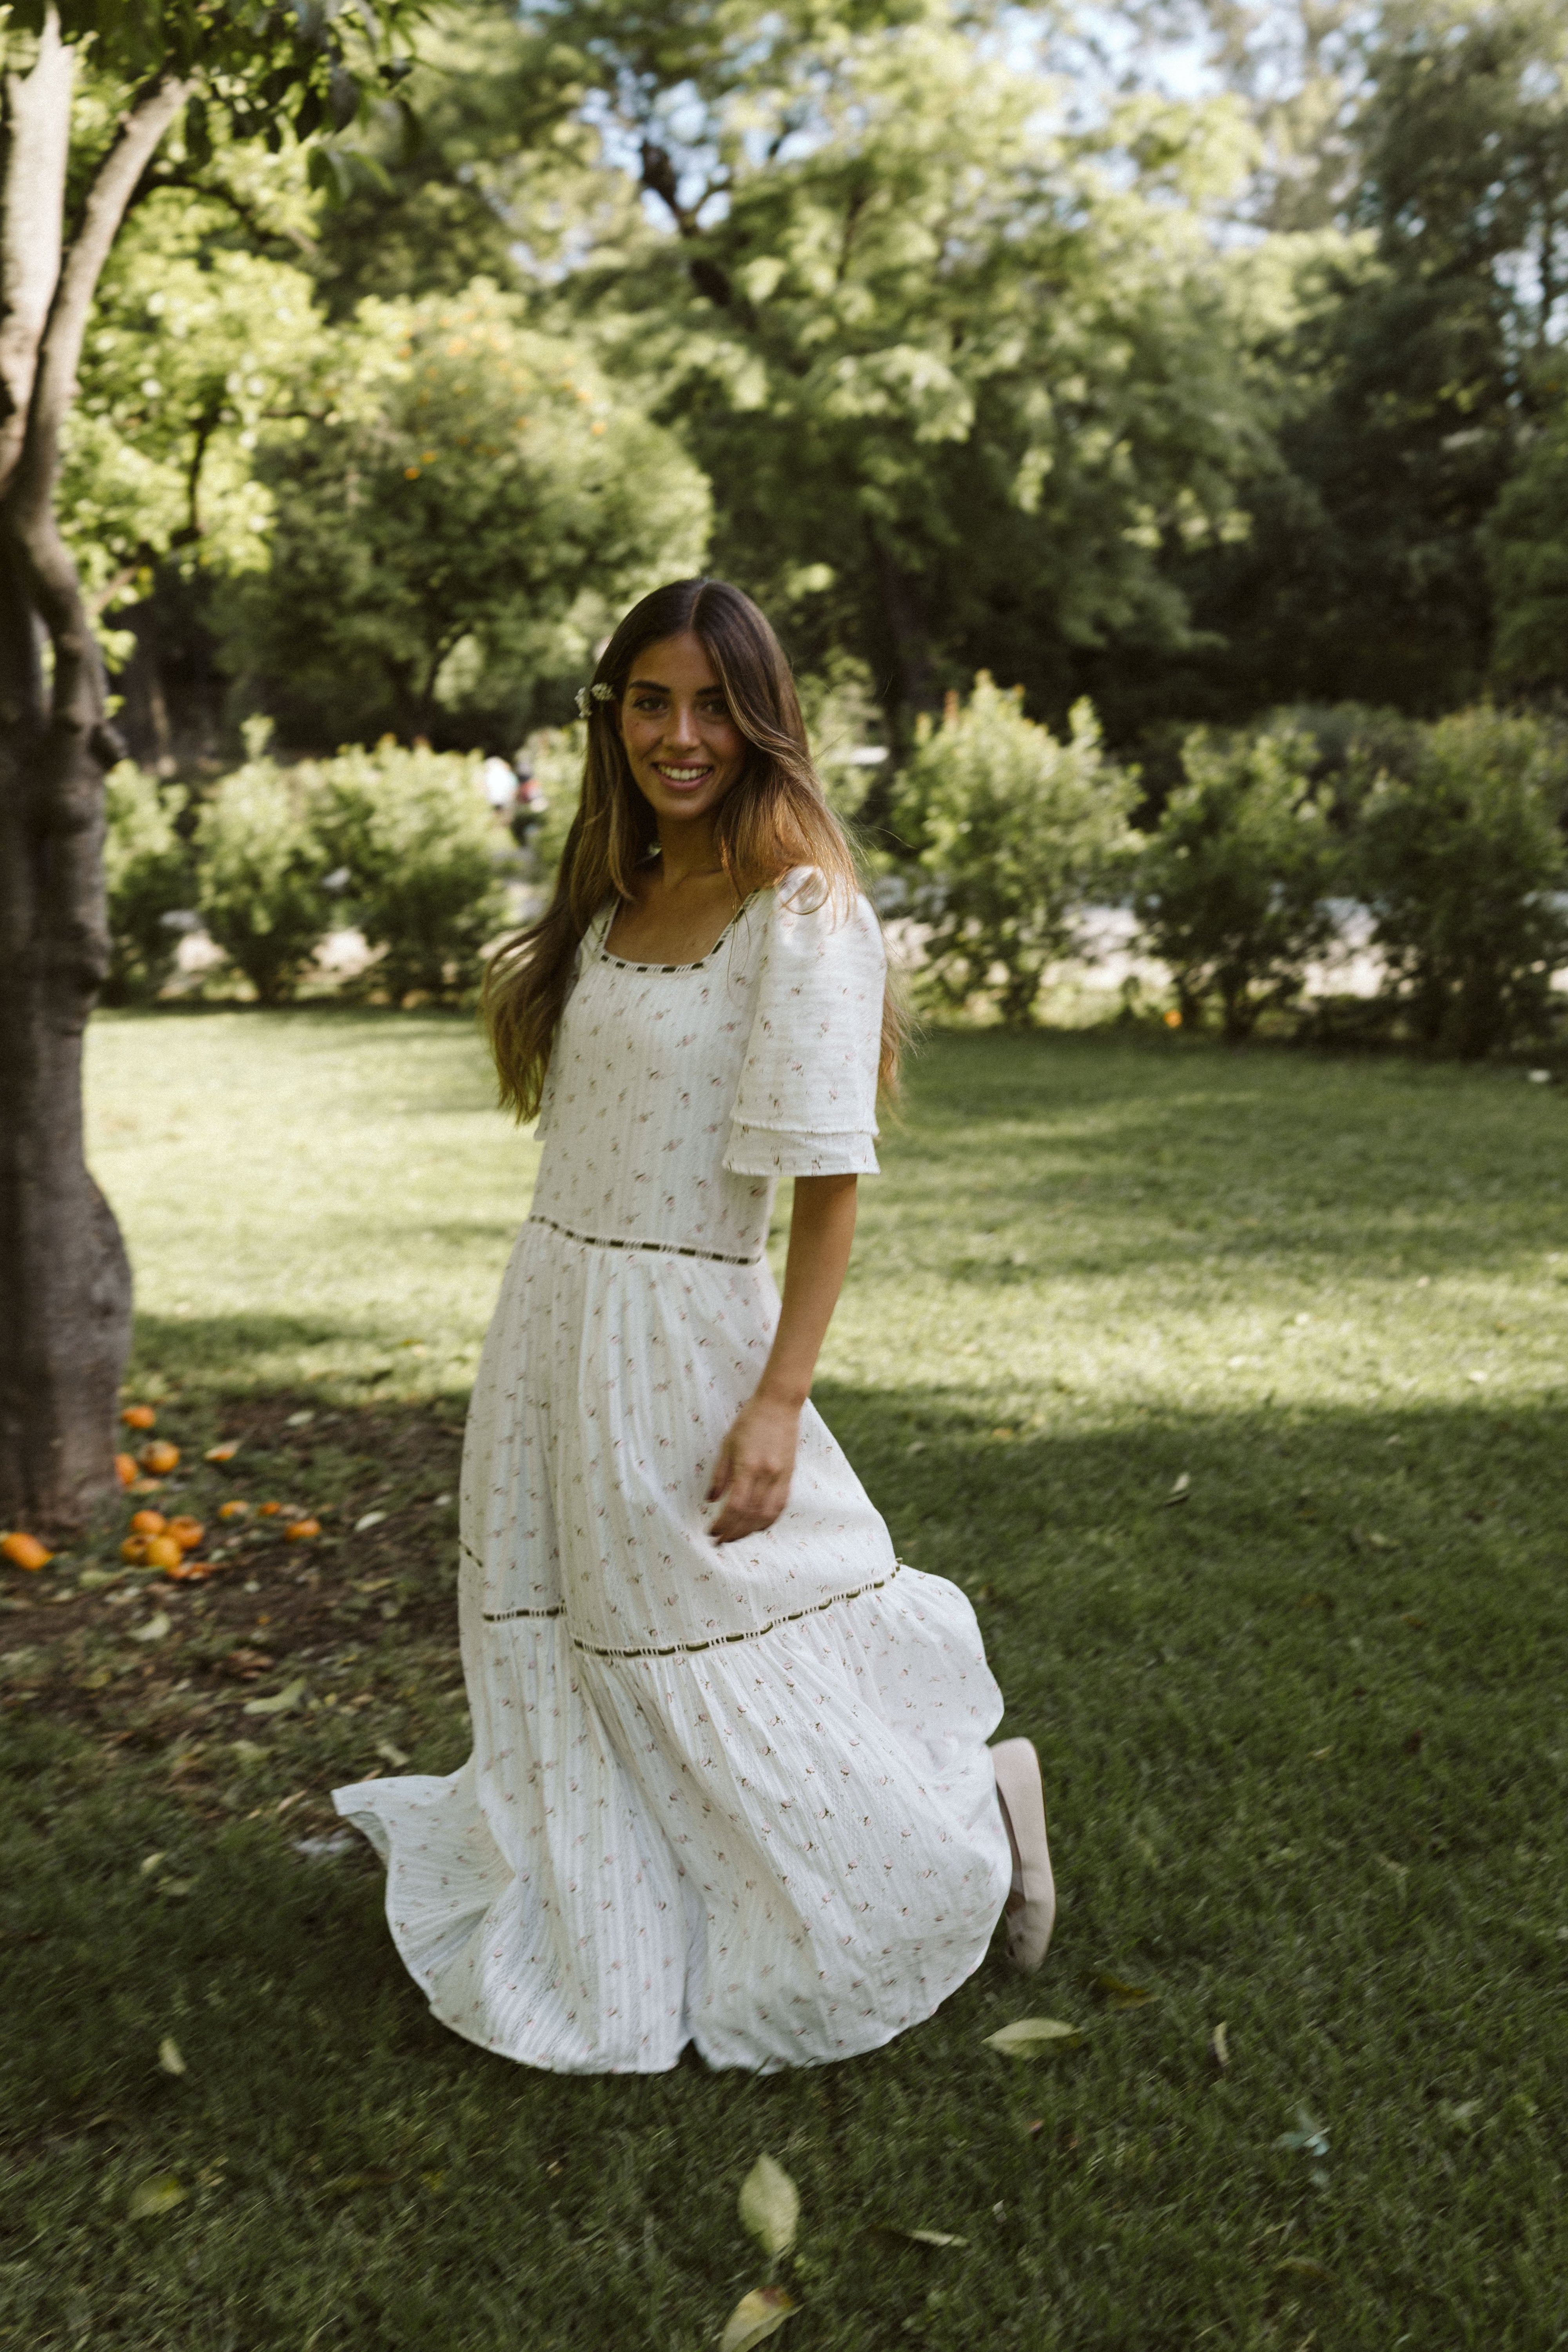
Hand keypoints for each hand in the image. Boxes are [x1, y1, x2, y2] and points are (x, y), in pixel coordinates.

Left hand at [706, 1391, 801, 1543]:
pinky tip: (757, 1526)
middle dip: (734, 1532)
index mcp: (748, 1466)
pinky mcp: (790, 1475)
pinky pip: (781, 1505)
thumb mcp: (727, 1444)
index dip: (723, 1523)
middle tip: (720, 1541)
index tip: (711, 1532)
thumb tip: (710, 1501)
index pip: (736, 1505)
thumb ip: (719, 1475)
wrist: (779, 1405)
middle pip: (751, 1515)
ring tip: (736, 1537)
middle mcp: (767, 1474)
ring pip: (768, 1514)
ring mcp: (781, 1476)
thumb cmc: (749, 1421)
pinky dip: (769, 1520)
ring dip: (751, 1530)